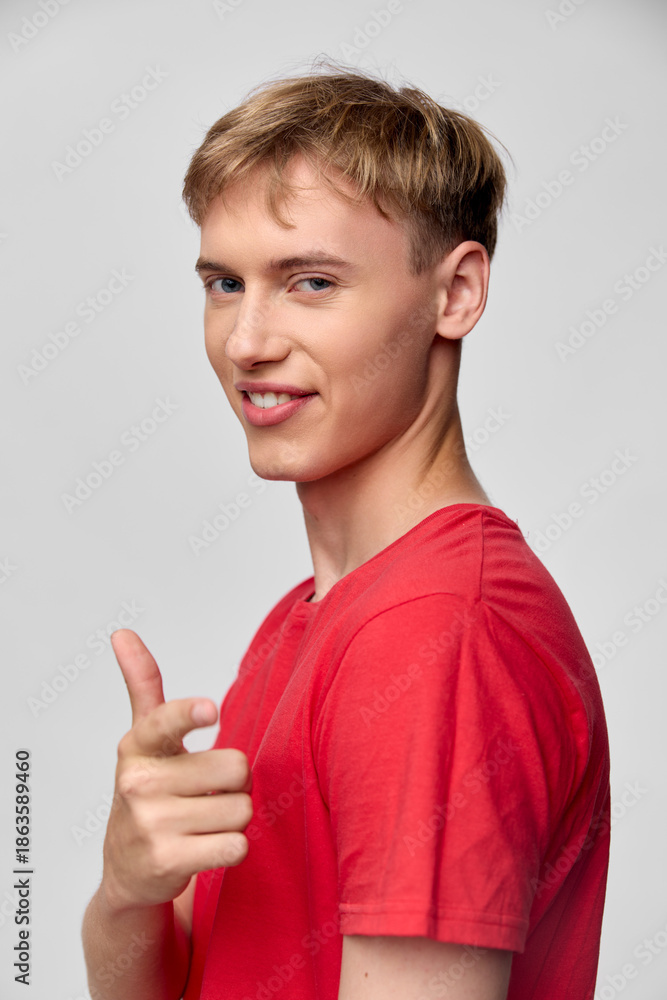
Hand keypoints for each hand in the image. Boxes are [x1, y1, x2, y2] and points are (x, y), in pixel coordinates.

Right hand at [100, 629, 251, 910]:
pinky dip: (232, 847)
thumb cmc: (149, 790)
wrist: (130, 868)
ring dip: (234, 816)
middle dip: (235, 782)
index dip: (190, 714)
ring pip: (241, 808)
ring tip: (203, 821)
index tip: (210, 709)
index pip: (166, 721)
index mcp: (137, 746)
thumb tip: (122, 633)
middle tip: (209, 792)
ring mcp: (150, 825)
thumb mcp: (144, 738)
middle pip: (235, 767)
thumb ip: (143, 684)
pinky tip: (206, 848)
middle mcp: (138, 783)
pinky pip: (236, 845)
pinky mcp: (168, 863)